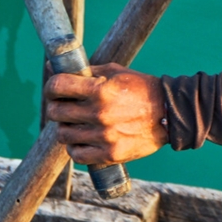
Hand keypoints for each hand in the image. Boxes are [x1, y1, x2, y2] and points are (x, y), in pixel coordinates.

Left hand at [44, 63, 167, 164]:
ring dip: (67, 127)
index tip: (54, 89)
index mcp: (100, 90)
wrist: (170, 112)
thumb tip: (53, 67)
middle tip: (65, 106)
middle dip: (57, 107)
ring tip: (78, 123)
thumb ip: (86, 72)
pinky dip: (76, 147)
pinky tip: (84, 139)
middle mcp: (99, 113)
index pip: (57, 86)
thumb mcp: (116, 72)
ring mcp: (104, 136)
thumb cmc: (141, 88)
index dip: (51, 86)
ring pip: (63, 134)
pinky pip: (76, 154)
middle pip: (55, 112)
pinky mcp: (109, 153)